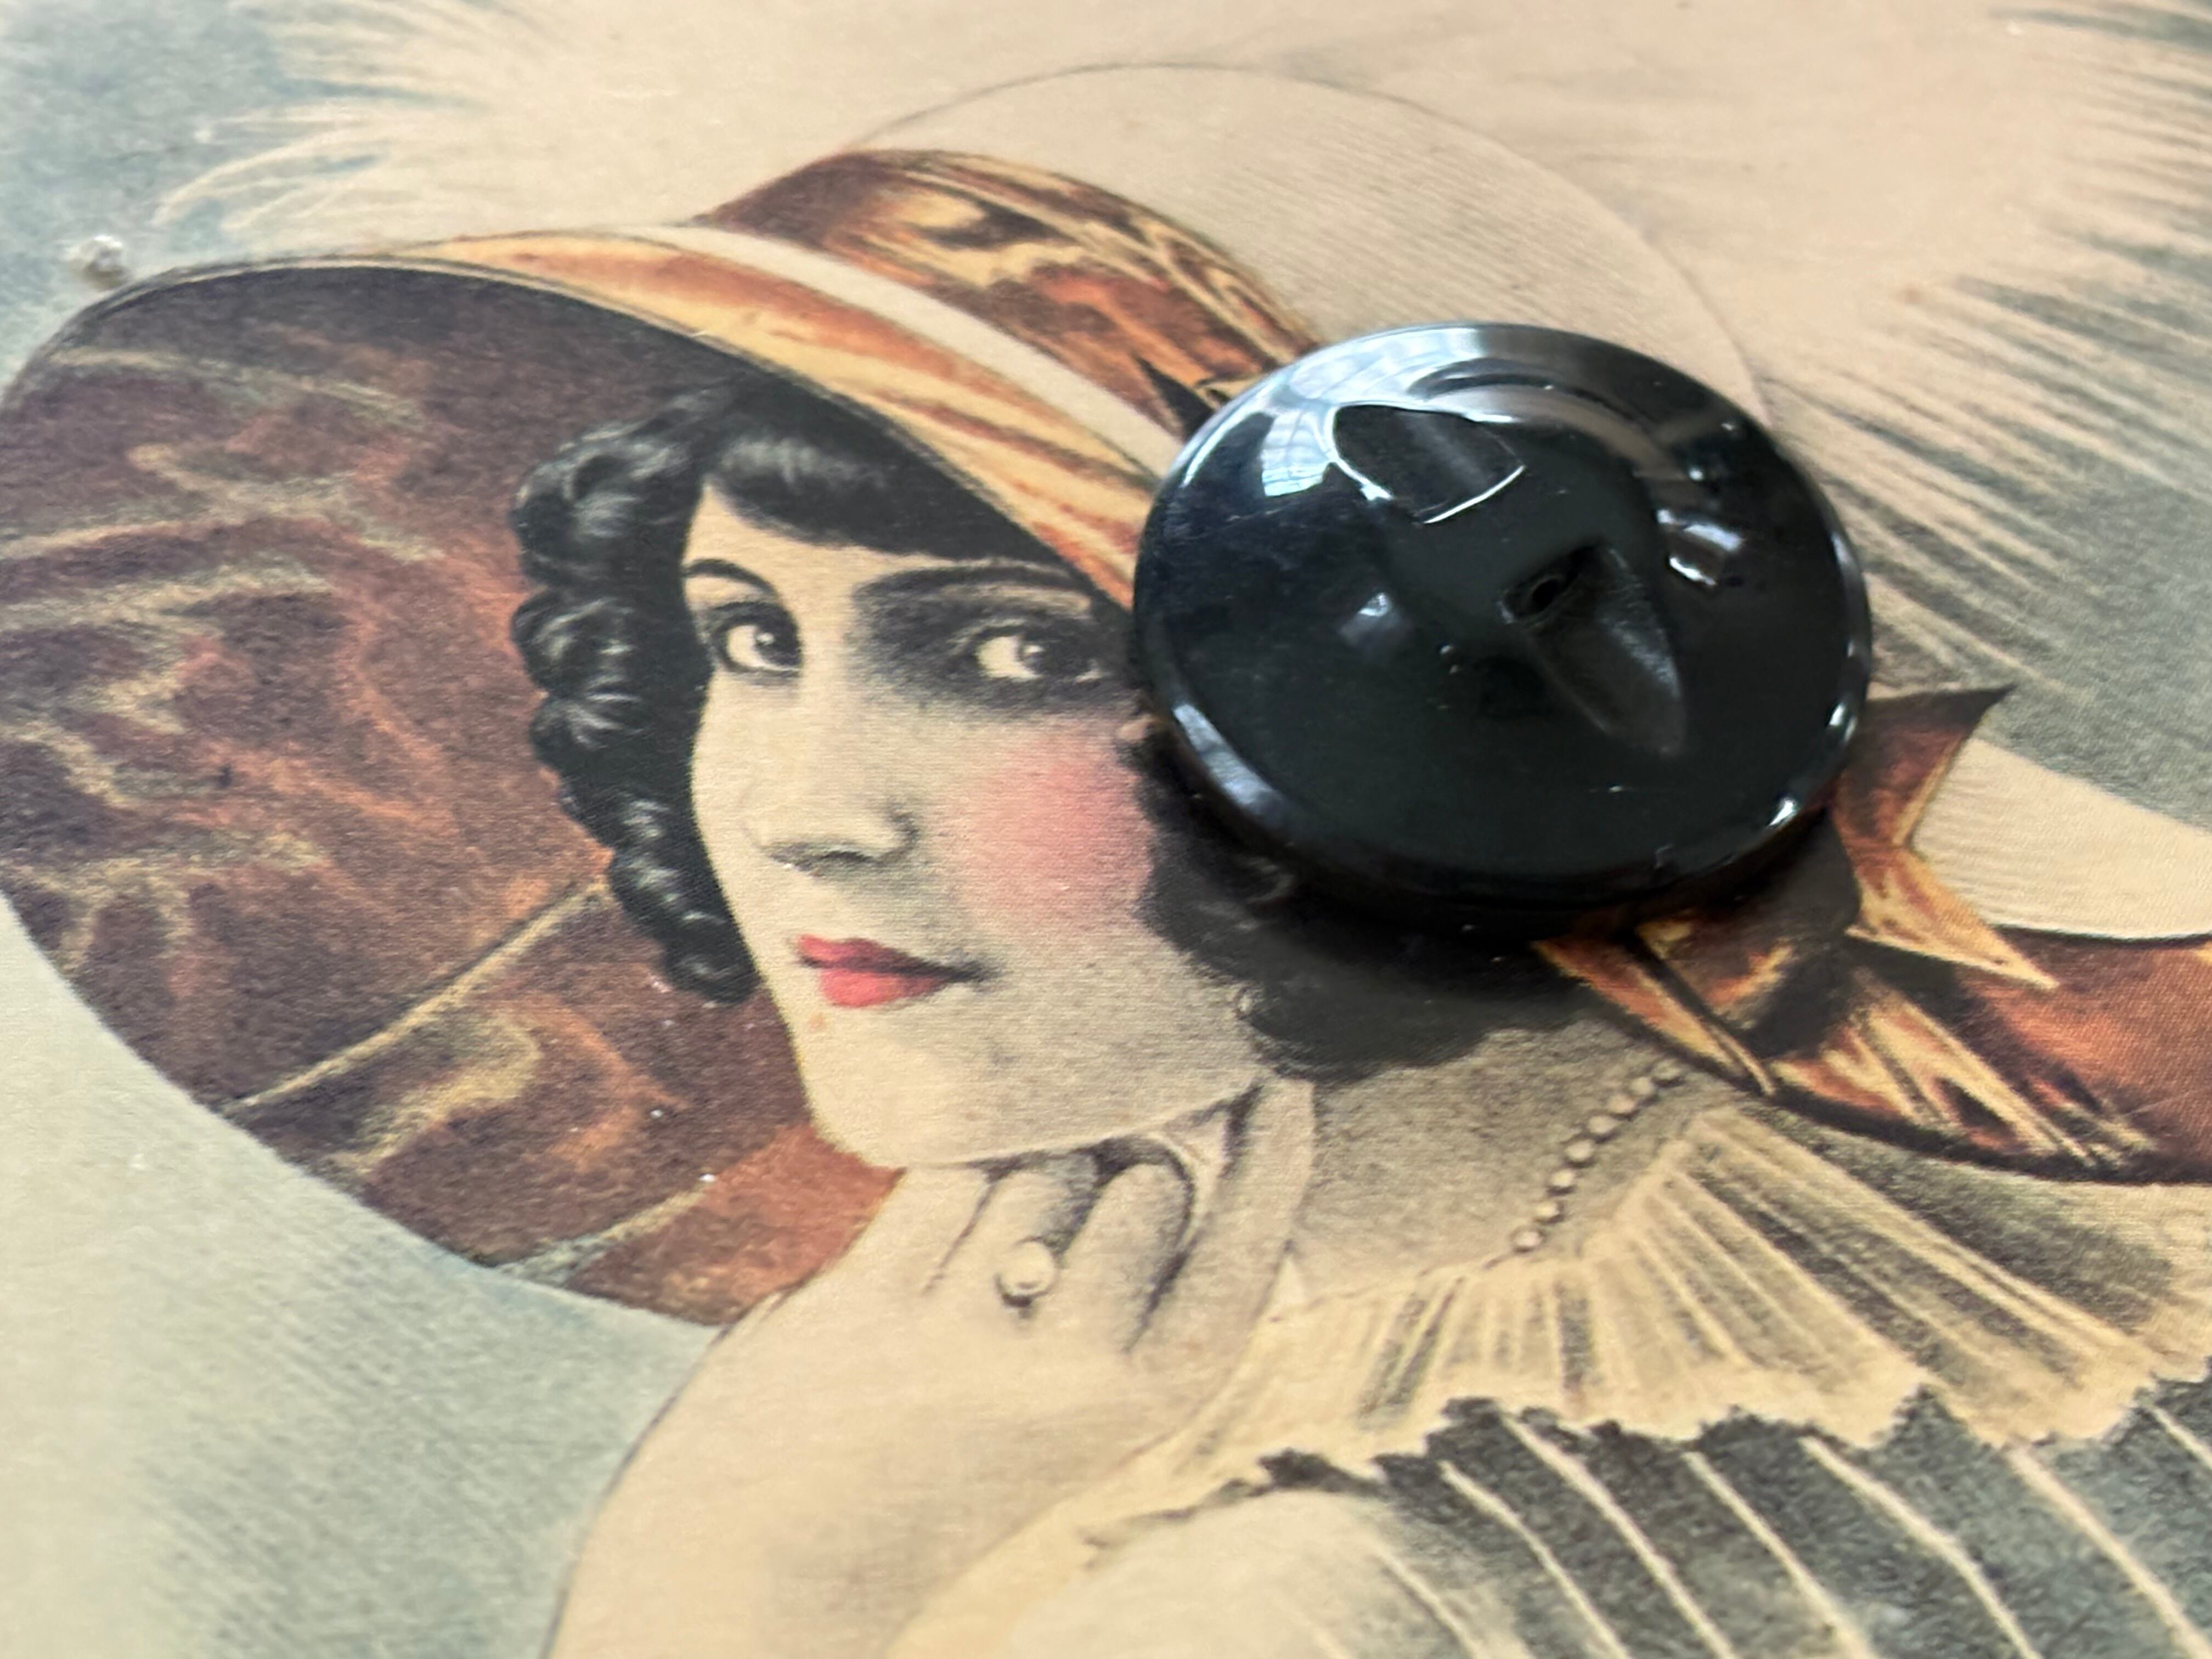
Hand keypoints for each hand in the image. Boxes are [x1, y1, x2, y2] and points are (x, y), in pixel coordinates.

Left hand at [547, 1079, 1312, 1658]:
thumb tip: (1164, 1136)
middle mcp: (1079, 1370)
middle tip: (1057, 1255)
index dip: (1275, 1154)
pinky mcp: (879, 1296)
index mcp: (1152, 1401)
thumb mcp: (1094, 1402)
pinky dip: (943, 1190)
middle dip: (1116, 1180)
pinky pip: (951, 1171)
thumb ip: (1146, 1295)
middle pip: (1147, 1179)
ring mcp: (977, 1332)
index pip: (1249, 1246)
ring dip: (1020, 1184)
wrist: (800, 1545)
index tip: (1279, 1083)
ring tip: (976, 1277)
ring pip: (1047, 1164)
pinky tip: (921, 1258)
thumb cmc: (964, 1448)